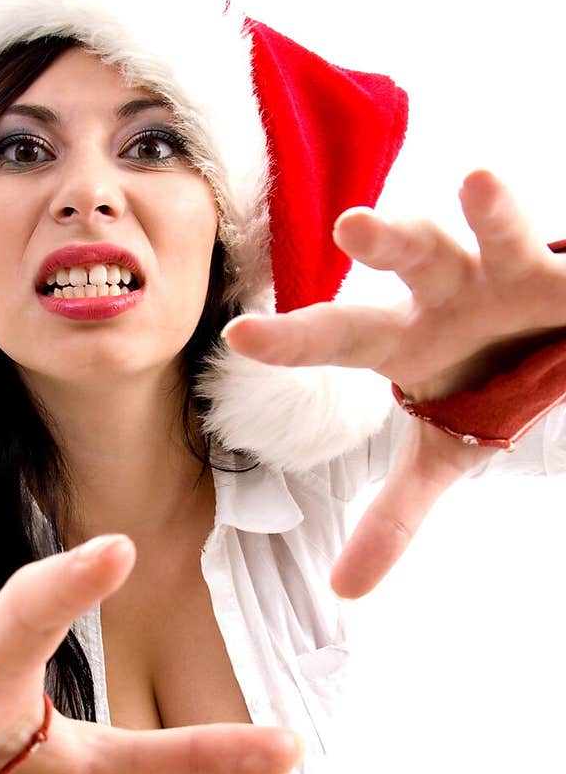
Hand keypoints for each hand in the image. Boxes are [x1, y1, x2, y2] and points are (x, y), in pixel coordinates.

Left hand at [223, 171, 565, 596]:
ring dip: (489, 210)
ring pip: (488, 232)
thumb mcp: (443, 454)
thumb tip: (344, 592)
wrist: (555, 347)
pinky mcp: (563, 270)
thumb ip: (394, 516)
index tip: (240, 336)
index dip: (293, 339)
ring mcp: (506, 269)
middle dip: (384, 240)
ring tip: (478, 182)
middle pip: (408, 258)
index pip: (338, 336)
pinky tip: (552, 225)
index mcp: (406, 337)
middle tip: (353, 227)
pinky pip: (558, 246)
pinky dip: (558, 241)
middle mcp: (446, 291)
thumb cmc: (486, 385)